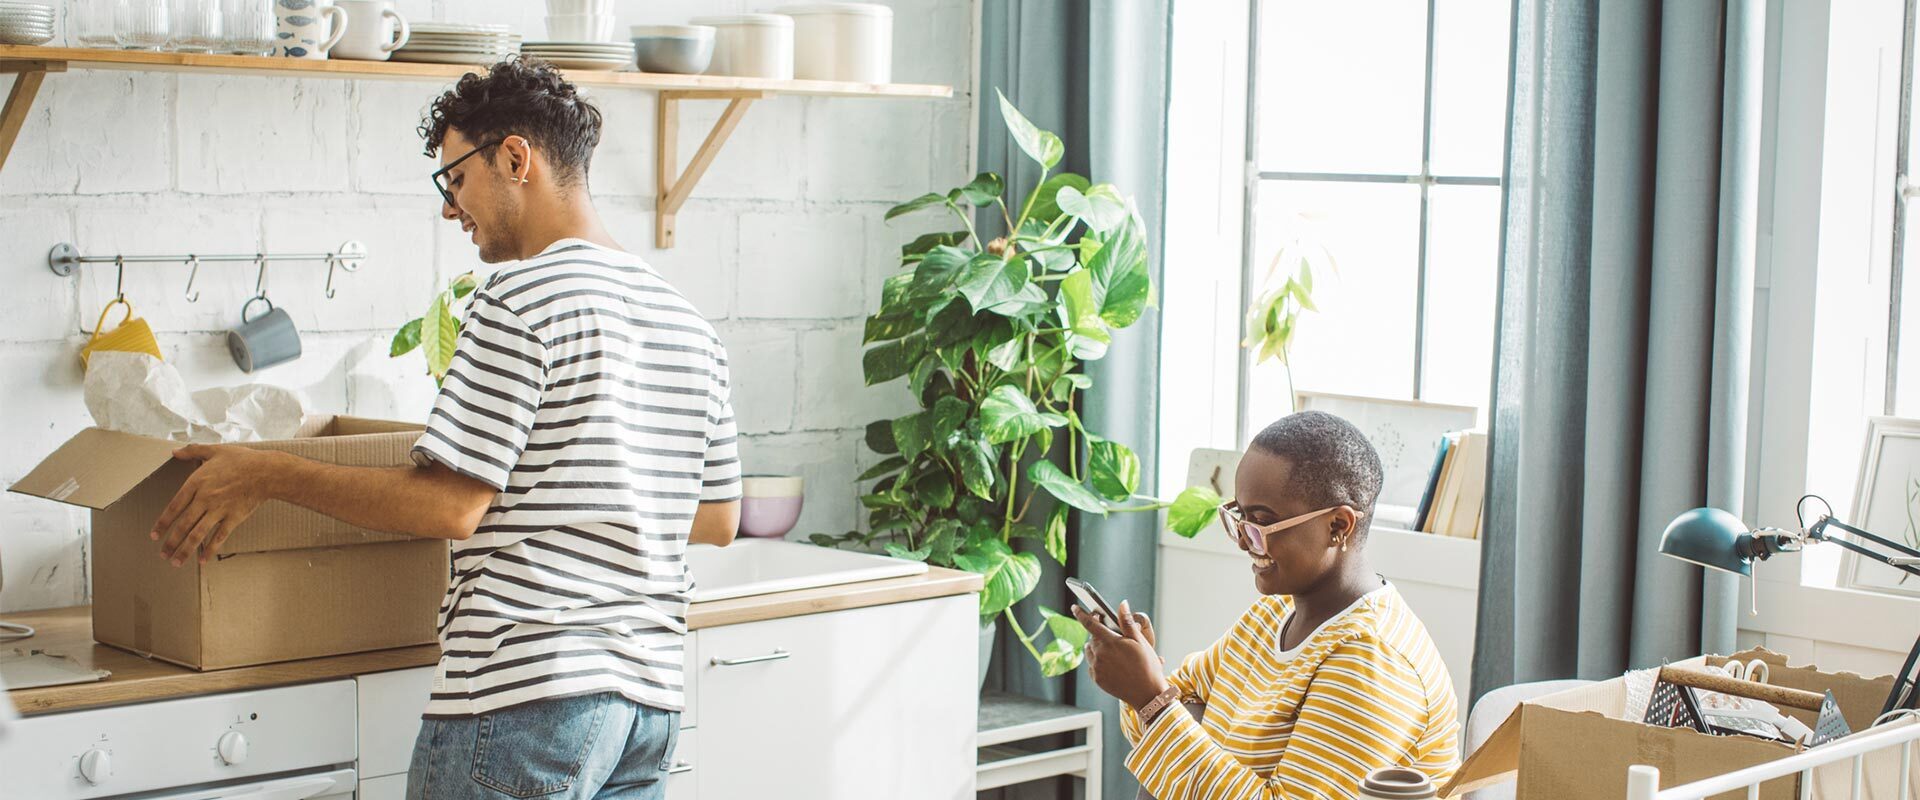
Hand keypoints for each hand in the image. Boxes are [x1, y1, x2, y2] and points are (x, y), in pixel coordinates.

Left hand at [151, 445, 280, 565]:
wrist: (266, 471)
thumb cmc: (242, 460)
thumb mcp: (214, 451)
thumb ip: (192, 451)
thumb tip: (174, 452)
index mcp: (197, 483)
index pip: (174, 507)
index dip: (162, 523)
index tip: (155, 535)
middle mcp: (205, 499)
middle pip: (183, 525)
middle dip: (171, 542)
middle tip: (162, 554)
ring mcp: (219, 510)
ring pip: (197, 534)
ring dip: (185, 550)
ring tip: (176, 561)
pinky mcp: (233, 518)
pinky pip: (219, 537)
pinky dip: (210, 549)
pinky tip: (203, 560)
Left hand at [1074, 600, 1169, 710]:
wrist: (1147, 694)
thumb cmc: (1147, 666)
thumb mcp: (1141, 641)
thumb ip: (1127, 622)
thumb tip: (1122, 604)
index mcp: (1110, 642)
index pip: (1090, 623)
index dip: (1081, 614)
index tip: (1075, 607)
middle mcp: (1100, 654)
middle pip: (1092, 637)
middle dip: (1099, 634)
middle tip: (1114, 638)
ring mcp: (1097, 668)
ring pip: (1090, 651)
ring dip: (1097, 647)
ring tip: (1113, 652)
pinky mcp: (1097, 679)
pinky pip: (1091, 665)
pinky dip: (1097, 661)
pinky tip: (1111, 664)